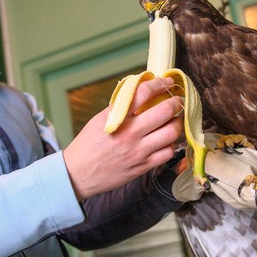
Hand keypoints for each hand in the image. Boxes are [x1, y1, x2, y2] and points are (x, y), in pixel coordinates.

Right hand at [63, 78, 183, 199]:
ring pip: (171, 133)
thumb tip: (142, 94)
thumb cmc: (88, 144)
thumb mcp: (99, 119)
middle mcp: (130, 133)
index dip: (160, 84)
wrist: (78, 173)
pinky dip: (170, 144)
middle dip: (176, 103)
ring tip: (175, 120)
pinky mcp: (143, 166)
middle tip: (178, 101)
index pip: (144, 93)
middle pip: (165, 112)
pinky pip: (167, 153)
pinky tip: (166, 140)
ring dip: (177, 123)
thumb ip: (121, 107)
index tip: (167, 82)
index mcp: (118, 117)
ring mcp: (138, 151)